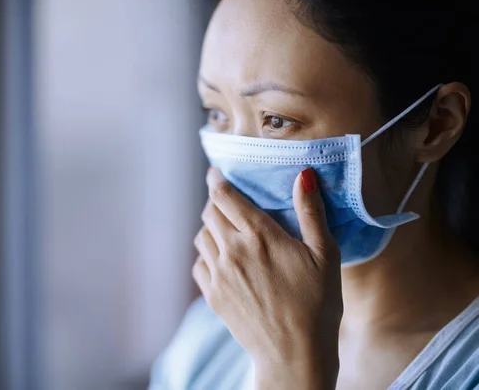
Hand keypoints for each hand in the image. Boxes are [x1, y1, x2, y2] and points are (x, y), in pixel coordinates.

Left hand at [192, 167, 342, 389]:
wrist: (295, 353)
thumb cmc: (317, 304)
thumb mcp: (325, 255)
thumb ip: (311, 212)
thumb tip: (303, 176)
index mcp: (260, 236)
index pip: (226, 197)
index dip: (217, 180)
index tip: (215, 173)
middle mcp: (233, 251)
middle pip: (209, 212)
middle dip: (216, 202)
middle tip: (227, 202)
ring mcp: (219, 274)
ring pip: (201, 236)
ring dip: (210, 227)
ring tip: (226, 231)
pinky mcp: (213, 295)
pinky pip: (198, 263)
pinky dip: (206, 255)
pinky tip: (222, 260)